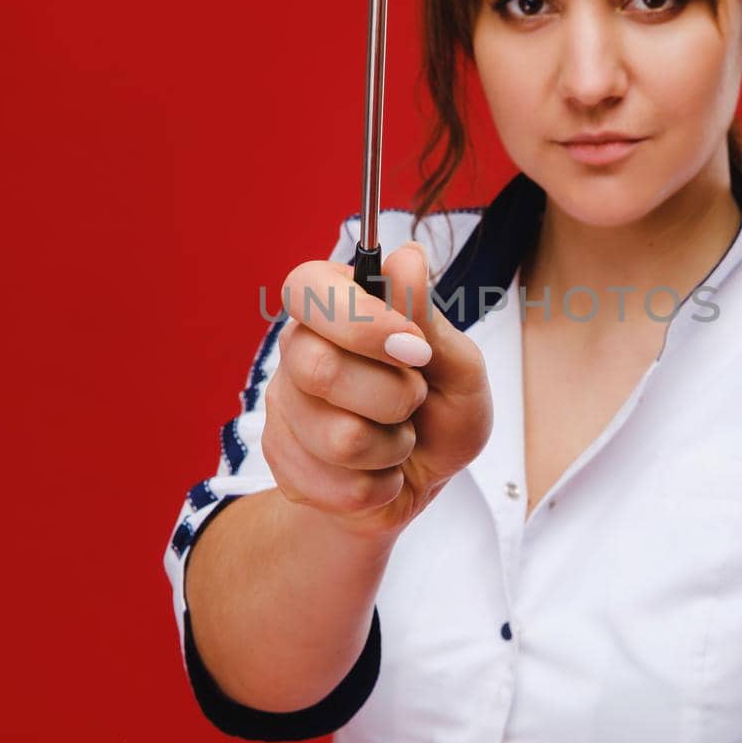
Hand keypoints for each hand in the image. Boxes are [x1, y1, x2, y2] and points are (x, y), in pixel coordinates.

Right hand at [261, 241, 493, 538]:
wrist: (422, 482)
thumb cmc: (442, 414)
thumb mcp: (458, 366)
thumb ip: (429, 319)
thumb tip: (408, 257)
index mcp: (336, 306)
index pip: (307, 287)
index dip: (359, 320)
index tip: (414, 347)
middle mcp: (298, 349)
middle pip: (320, 369)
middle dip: (393, 396)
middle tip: (414, 399)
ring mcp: (283, 408)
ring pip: (338, 437)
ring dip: (392, 447)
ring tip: (399, 439)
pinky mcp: (283, 464)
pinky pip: (338, 485)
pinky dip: (380, 485)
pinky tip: (381, 472)